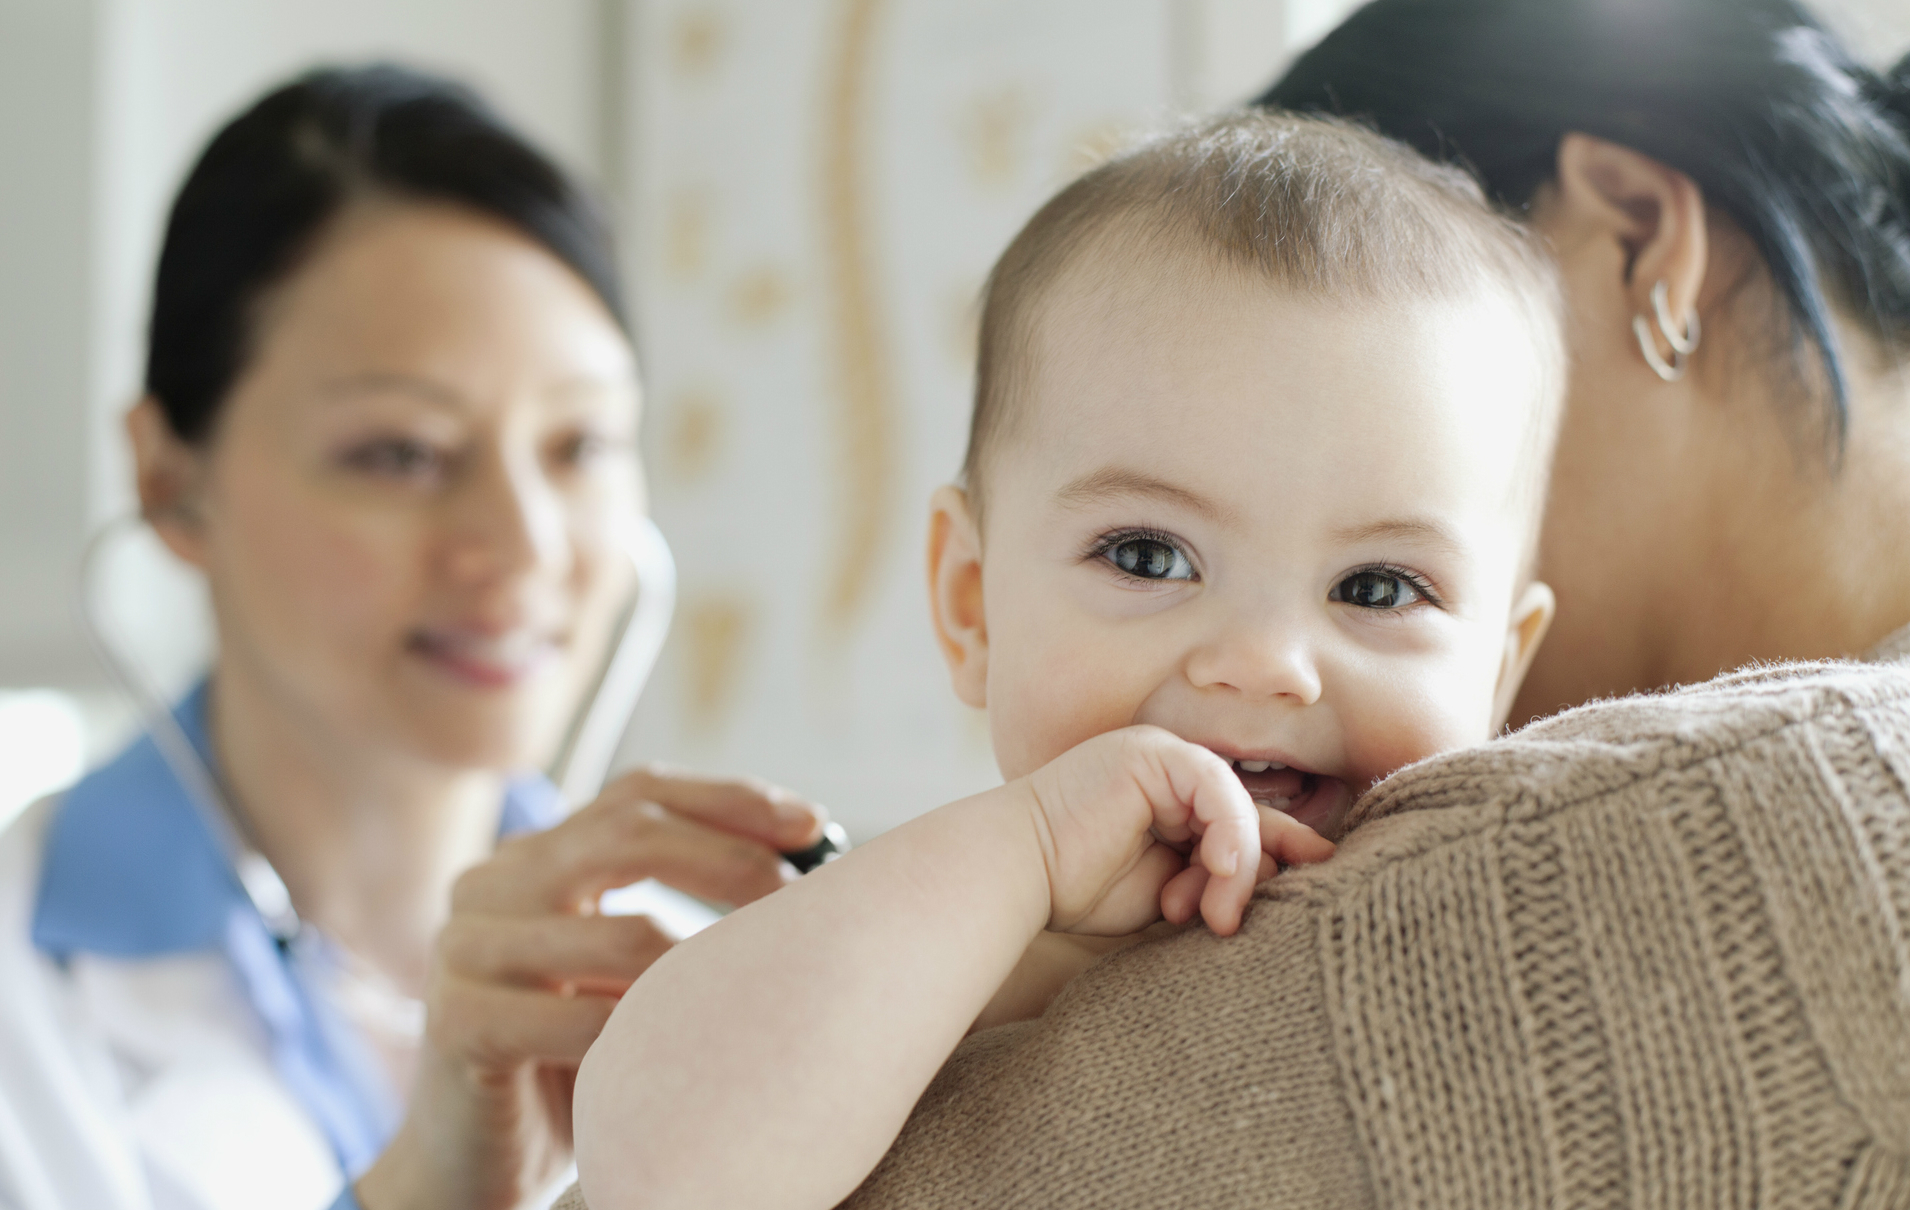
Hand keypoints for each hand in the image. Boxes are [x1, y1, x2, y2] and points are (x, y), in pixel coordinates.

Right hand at [355, 766, 825, 1209]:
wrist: (467, 1168)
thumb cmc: (569, 1063)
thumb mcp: (620, 968)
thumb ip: (671, 906)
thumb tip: (803, 858)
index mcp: (532, 859)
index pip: (637, 794)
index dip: (729, 799)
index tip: (812, 824)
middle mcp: (489, 885)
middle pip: (629, 835)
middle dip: (731, 859)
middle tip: (796, 899)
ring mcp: (465, 950)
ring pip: (623, 934)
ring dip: (703, 966)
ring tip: (753, 992)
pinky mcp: (461, 1023)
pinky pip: (587, 1020)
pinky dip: (649, 1035)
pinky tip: (682, 1057)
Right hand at [1018, 726, 1332, 938]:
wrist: (1017, 877)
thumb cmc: (1078, 894)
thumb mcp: (1167, 895)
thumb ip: (1215, 884)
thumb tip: (1282, 883)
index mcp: (1173, 809)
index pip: (1244, 830)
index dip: (1280, 862)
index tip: (1312, 897)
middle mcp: (1172, 778)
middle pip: (1249, 818)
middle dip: (1258, 874)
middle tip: (1239, 922)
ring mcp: (1163, 759)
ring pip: (1237, 809)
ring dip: (1237, 869)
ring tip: (1215, 918)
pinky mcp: (1153, 754)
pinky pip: (1216, 787)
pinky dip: (1229, 832)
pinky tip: (1219, 871)